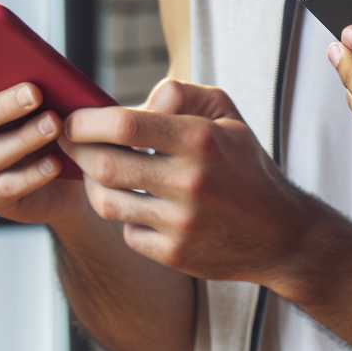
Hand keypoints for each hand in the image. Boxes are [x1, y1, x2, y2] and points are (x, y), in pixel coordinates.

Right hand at [0, 78, 77, 225]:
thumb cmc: (57, 127)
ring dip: (25, 138)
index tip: (26, 78)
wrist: (72, 176)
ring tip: (55, 127)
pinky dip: (31, 175)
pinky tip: (54, 164)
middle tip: (36, 95)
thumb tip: (50, 70)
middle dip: (5, 106)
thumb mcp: (53, 104)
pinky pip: (5, 186)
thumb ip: (44, 87)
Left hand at [62, 79, 311, 287]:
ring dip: (94, 185)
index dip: (87, 122)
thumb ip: (184, 96)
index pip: (125, 124)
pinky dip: (126, 217)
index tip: (72, 120)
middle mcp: (190, 181)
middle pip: (105, 165)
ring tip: (97, 173)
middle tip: (69, 145)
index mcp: (202, 140)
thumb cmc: (248, 168)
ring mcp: (181, 222)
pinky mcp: (174, 254)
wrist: (282, 234)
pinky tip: (137, 206)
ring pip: (107, 201)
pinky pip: (127, 232)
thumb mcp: (230, 119)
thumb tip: (139, 100)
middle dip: (77, 152)